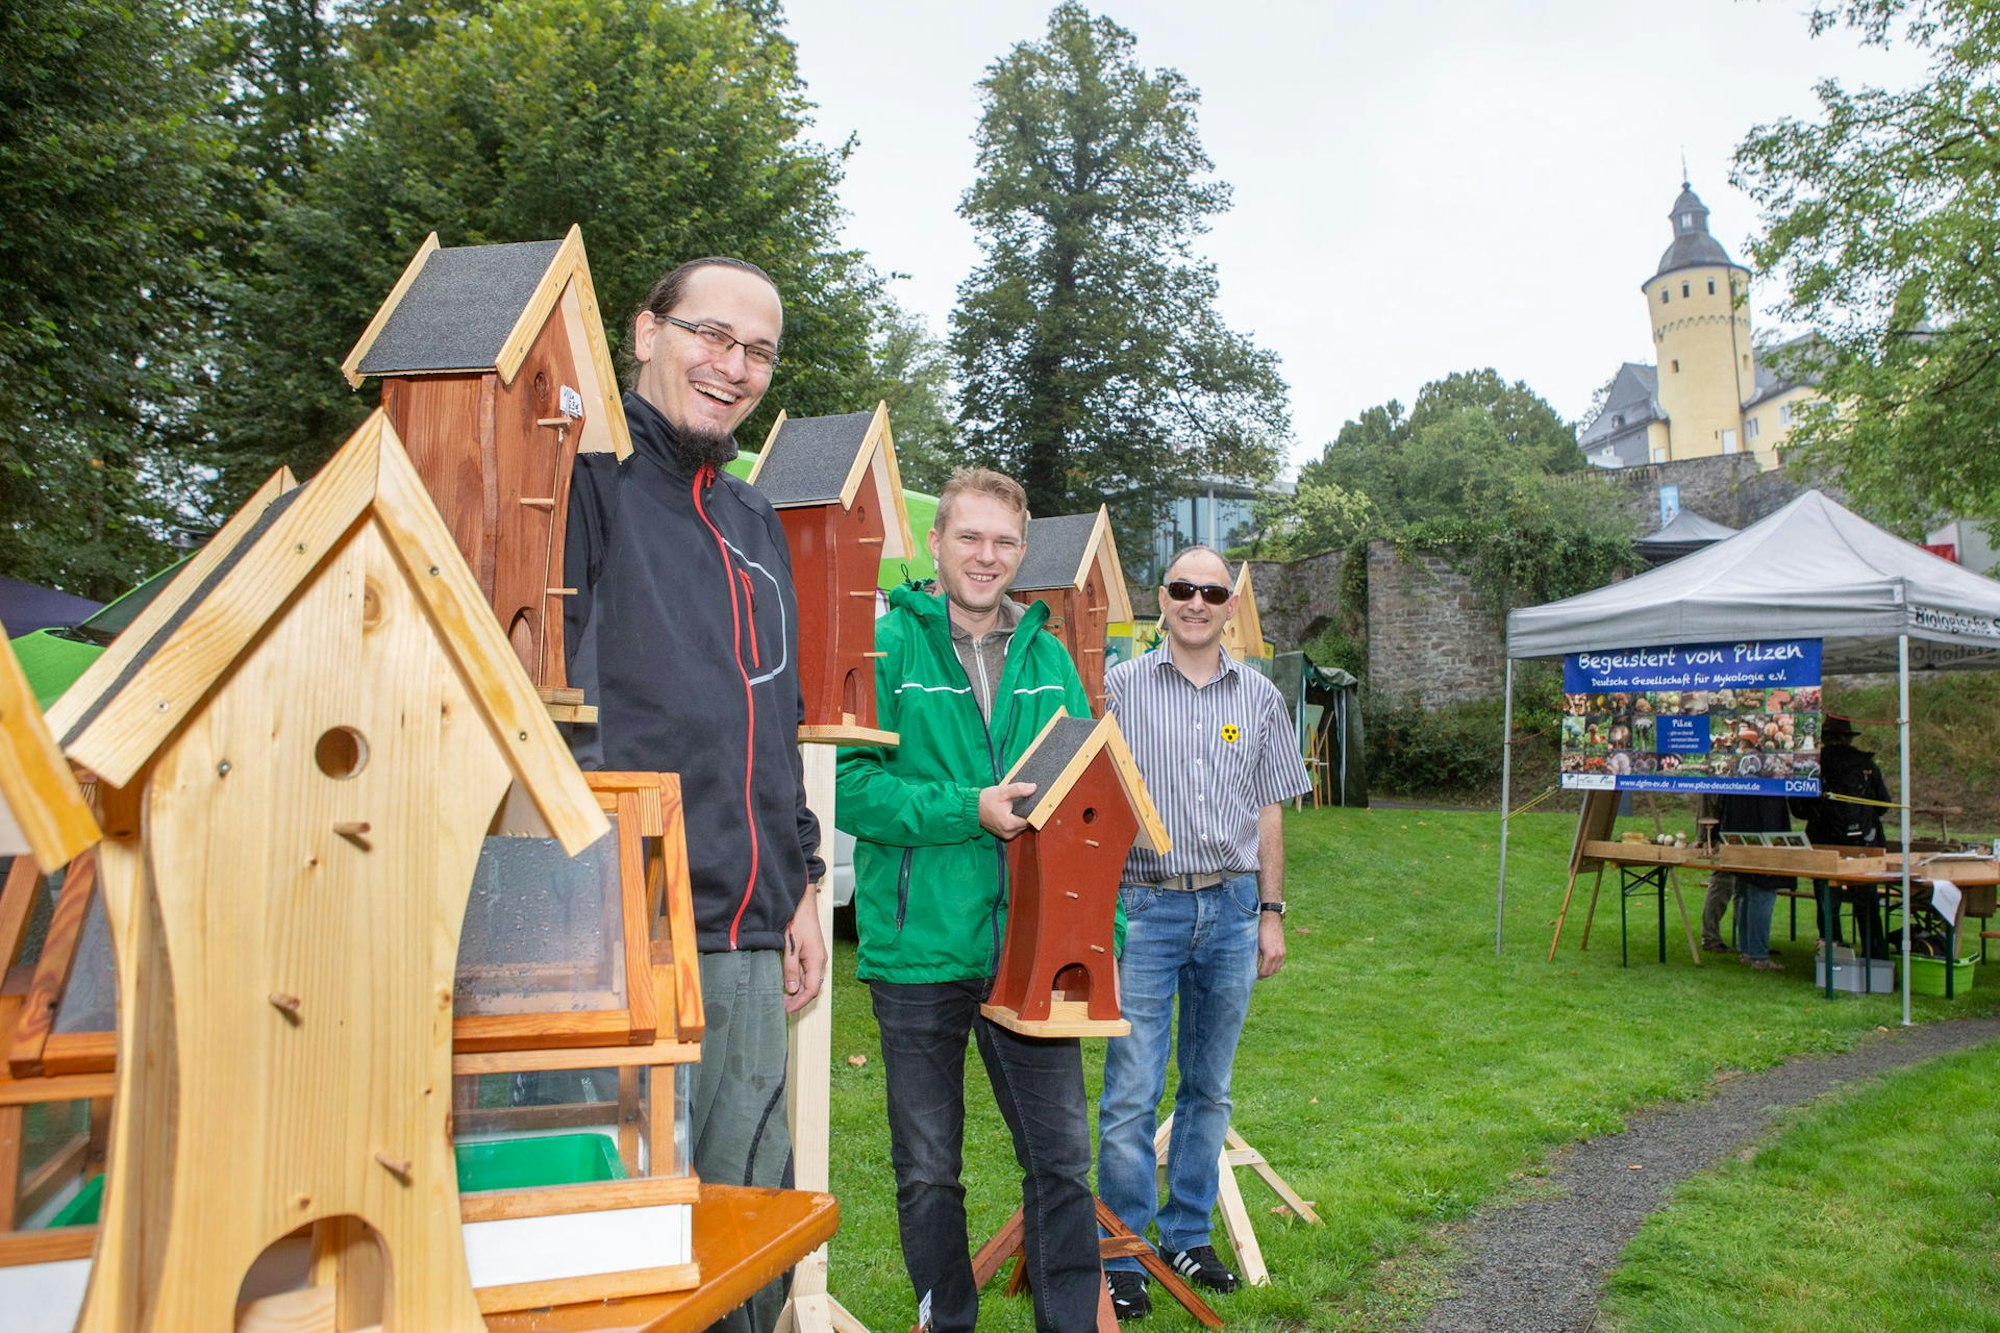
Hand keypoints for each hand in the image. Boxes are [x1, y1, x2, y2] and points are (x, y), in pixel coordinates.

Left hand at [783, 883, 826, 1013]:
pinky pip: (807, 971)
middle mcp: (819, 960)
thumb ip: (791, 969)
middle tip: (782, 1004)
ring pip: (809, 980)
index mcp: (816, 961)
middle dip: (798, 999)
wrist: (802, 902)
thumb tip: (793, 989)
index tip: (786, 1009)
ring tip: (783, 995)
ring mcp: (816, 956)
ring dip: (797, 990)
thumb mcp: (790, 946)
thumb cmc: (797, 921)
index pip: (811, 990)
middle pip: (811, 987)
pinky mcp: (811, 951)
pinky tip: (787, 980)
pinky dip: (798, 979)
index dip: (799, 1002)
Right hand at [978, 782, 1036, 839]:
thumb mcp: (1002, 792)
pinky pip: (1015, 829)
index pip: (1030, 819)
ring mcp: (1006, 835)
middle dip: (1026, 814)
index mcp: (1009, 824)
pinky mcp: (1003, 835)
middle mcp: (1009, 833)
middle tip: (1023, 802)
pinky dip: (1015, 821)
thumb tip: (1033, 787)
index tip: (1033, 803)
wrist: (972, 808)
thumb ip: (1018, 789)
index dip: (1033, 811)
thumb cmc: (985, 800)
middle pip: (1026, 824)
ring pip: (1021, 827)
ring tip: (1016, 807)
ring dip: (1020, 818)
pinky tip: (1011, 812)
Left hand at [1256, 911, 1286, 978]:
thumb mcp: (1255, 944)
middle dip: (1264, 975)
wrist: (1271, 920)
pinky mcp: (1283, 950)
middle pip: (1271, 972)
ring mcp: (1282, 953)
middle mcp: (1278, 955)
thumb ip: (1255, 957)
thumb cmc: (1261, 931)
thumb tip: (1250, 966)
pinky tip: (1269, 965)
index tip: (1253, 976)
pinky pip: (1280, 963)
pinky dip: (1275, 967)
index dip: (1258, 976)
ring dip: (1270, 972)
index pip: (1265, 972)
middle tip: (1256, 975)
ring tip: (1262, 971)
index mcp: (1270, 955)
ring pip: (1277, 969)